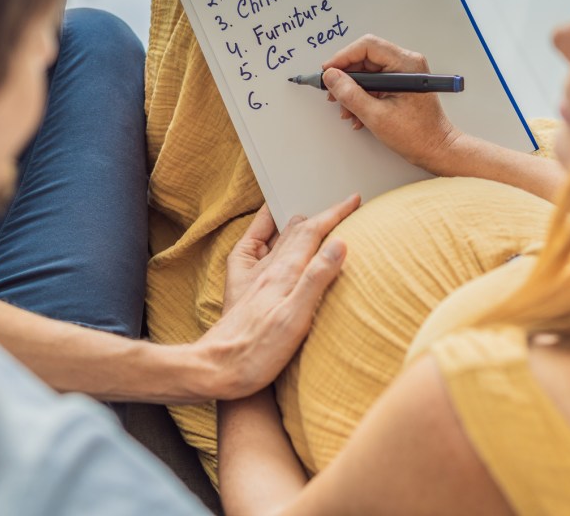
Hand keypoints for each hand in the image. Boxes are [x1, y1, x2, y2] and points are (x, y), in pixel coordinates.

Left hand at [200, 195, 359, 399]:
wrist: (216, 370)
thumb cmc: (255, 353)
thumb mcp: (295, 320)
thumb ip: (316, 279)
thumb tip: (338, 244)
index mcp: (282, 273)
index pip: (312, 232)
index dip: (334, 213)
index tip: (353, 201)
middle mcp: (266, 269)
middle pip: (297, 231)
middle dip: (321, 216)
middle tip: (342, 207)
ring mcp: (253, 278)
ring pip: (279, 240)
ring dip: (300, 226)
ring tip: (313, 218)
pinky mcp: (242, 290)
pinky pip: (256, 253)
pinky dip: (267, 237)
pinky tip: (268, 237)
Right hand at [321, 34, 466, 174]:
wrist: (436, 149)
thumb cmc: (418, 135)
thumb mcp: (376, 116)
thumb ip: (350, 94)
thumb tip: (331, 78)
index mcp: (406, 64)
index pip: (367, 46)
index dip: (343, 57)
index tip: (328, 71)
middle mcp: (407, 63)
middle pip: (366, 58)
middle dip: (346, 77)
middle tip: (332, 92)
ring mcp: (404, 73)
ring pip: (368, 72)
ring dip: (353, 90)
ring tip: (346, 109)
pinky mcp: (401, 84)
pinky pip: (375, 82)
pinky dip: (363, 96)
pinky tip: (358, 113)